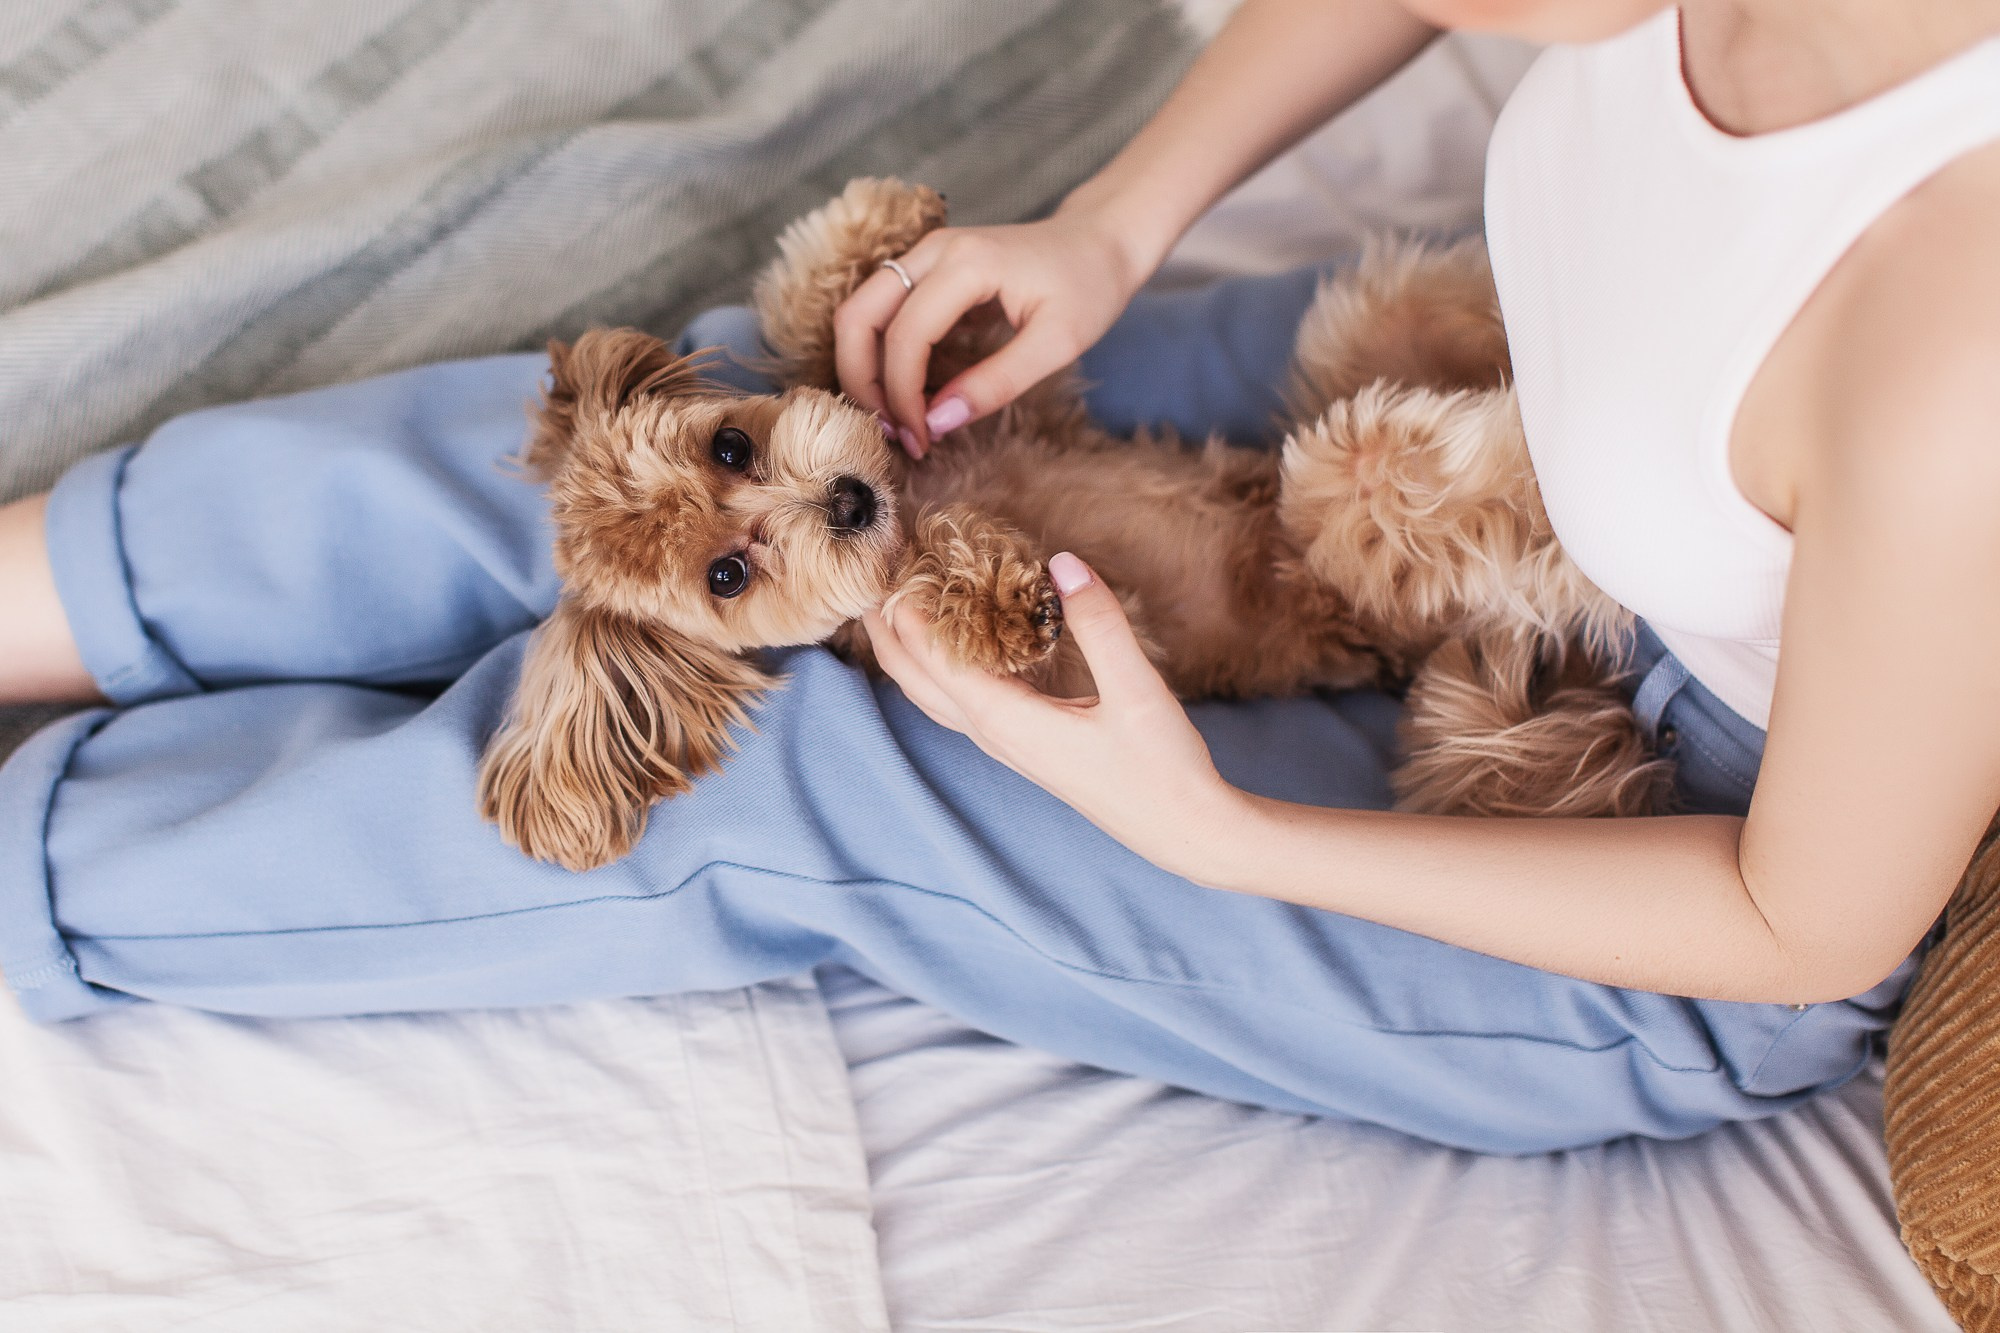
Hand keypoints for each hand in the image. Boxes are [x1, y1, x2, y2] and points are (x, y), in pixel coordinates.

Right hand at [832, 207, 1145, 456]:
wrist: (1100, 239)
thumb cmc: (1089, 286)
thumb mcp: (1058, 344)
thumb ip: (997, 383)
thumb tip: (938, 422)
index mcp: (966, 263)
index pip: (905, 335)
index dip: (902, 396)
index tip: (921, 440)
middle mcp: (934, 250)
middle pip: (857, 315)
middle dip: (862, 381)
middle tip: (892, 432)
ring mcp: (925, 256)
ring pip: (860, 313)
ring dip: (866, 369)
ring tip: (897, 420)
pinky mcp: (926, 270)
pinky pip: (882, 313)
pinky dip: (883, 356)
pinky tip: (911, 396)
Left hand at [863, 552, 1241, 880]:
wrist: (1184, 830)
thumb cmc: (1162, 768)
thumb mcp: (1137, 691)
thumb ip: (1099, 625)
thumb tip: (1063, 562)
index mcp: (1008, 722)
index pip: (932, 659)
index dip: (905, 610)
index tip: (889, 559)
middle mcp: (994, 736)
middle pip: (915, 680)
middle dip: (886, 631)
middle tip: (868, 575)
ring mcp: (1006, 745)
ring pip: (932, 695)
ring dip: (906, 651)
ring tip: (891, 605)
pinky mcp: (1023, 746)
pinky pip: (960, 701)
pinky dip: (938, 668)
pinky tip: (950, 646)